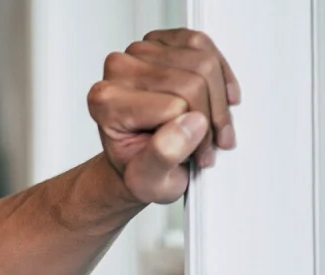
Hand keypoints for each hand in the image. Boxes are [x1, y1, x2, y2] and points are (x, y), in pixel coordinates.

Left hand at [88, 28, 240, 204]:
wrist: (137, 159)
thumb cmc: (139, 168)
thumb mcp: (149, 182)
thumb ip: (163, 156)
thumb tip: (188, 125)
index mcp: (106, 101)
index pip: (176, 106)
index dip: (196, 135)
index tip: (198, 155)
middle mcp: (118, 70)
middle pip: (193, 82)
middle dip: (210, 118)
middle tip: (207, 144)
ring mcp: (139, 51)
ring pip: (204, 63)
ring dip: (218, 100)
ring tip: (209, 127)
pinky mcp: (161, 40)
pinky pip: (203, 45)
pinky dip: (218, 74)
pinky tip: (214, 98)